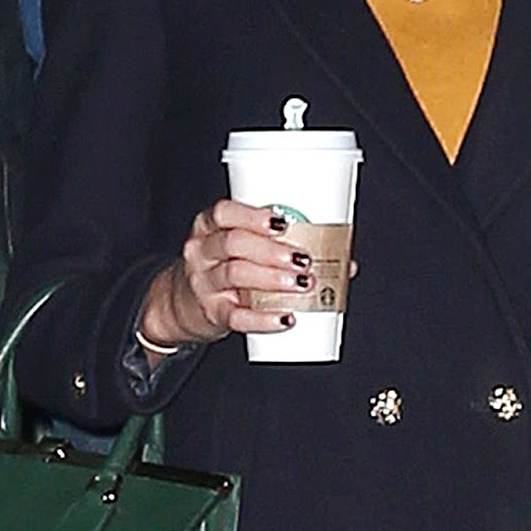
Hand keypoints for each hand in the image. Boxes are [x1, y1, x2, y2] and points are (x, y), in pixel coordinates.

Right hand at [138, 201, 317, 355]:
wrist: (185, 303)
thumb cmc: (224, 266)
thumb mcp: (239, 247)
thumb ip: (282, 246)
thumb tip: (346, 261)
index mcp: (210, 226)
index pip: (223, 212)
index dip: (253, 216)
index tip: (283, 222)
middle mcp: (202, 251)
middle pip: (234, 243)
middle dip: (272, 251)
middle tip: (303, 259)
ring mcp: (204, 284)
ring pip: (236, 275)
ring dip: (273, 279)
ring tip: (302, 283)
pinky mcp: (211, 313)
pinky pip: (236, 317)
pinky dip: (264, 318)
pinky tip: (285, 317)